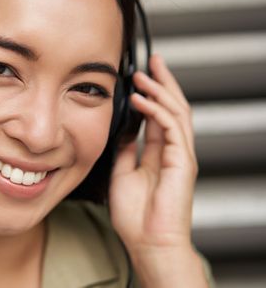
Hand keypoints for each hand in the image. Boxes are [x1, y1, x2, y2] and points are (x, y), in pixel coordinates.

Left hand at [109, 54, 197, 254]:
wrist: (148, 242)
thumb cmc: (136, 216)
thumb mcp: (122, 173)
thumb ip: (126, 150)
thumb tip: (122, 129)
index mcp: (159, 153)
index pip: (159, 114)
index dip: (152, 93)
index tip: (140, 75)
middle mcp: (173, 151)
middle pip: (172, 107)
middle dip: (163, 82)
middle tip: (152, 61)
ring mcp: (180, 155)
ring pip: (175, 113)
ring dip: (160, 90)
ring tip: (144, 73)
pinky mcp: (182, 162)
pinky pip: (171, 129)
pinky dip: (157, 112)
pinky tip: (142, 100)